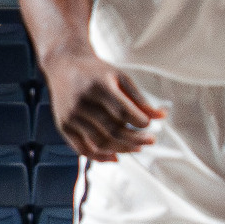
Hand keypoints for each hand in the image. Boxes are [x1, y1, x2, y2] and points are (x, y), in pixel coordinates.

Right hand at [41, 50, 164, 161]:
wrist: (64, 66)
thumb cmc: (95, 72)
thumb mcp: (120, 77)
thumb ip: (139, 98)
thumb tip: (161, 116)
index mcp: (98, 87)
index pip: (123, 112)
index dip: (140, 122)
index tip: (149, 124)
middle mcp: (82, 103)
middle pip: (112, 130)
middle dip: (135, 139)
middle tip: (150, 140)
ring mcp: (70, 117)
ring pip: (100, 143)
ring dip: (122, 149)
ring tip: (136, 147)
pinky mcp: (63, 126)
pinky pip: (83, 149)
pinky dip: (100, 157)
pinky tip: (115, 156)